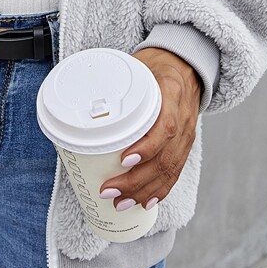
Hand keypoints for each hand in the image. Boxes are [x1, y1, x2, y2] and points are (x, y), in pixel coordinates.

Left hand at [99, 48, 201, 211]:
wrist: (187, 65)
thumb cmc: (157, 65)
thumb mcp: (139, 64)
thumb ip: (116, 79)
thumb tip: (79, 96)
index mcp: (172, 94)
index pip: (166, 127)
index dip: (146, 147)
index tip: (124, 159)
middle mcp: (184, 118)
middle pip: (165, 157)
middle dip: (136, 180)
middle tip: (109, 190)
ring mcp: (187, 135)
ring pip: (170, 170)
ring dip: (144, 191)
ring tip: (120, 203)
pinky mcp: (185, 145)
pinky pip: (175, 171)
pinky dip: (160, 190)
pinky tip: (145, 202)